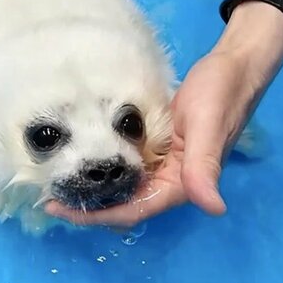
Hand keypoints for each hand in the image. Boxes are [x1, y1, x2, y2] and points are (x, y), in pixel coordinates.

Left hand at [45, 2, 282, 227]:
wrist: (233, 66)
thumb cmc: (221, 93)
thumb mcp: (208, 127)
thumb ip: (205, 167)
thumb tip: (213, 207)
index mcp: (182, 184)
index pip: (134, 211)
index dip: (98, 216)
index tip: (61, 210)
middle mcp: (171, 180)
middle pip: (125, 205)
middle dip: (89, 206)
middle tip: (49, 197)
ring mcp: (164, 165)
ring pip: (124, 188)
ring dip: (95, 190)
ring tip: (58, 183)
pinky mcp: (158, 148)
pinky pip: (128, 167)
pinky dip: (106, 169)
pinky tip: (83, 160)